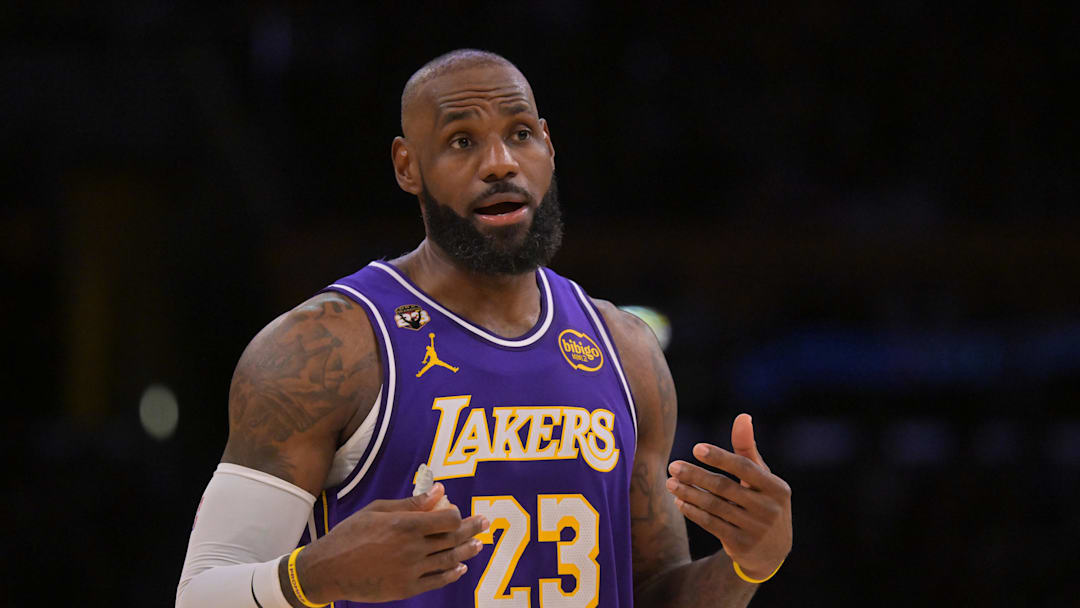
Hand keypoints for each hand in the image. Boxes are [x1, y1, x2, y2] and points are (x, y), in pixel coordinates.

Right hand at [294, 483, 489, 602]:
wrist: (328, 570)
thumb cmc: (350, 534)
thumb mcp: (377, 510)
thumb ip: (412, 503)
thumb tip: (439, 490)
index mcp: (404, 525)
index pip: (446, 518)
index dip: (457, 514)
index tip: (459, 511)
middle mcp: (411, 548)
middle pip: (453, 538)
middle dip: (472, 529)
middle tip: (485, 523)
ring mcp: (411, 570)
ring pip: (449, 559)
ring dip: (467, 551)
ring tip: (478, 544)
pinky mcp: (406, 588)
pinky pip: (437, 581)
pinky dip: (452, 573)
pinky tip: (461, 567)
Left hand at [665, 414, 791, 579]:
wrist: (771, 551)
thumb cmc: (763, 502)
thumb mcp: (762, 478)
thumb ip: (748, 449)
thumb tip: (743, 416)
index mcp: (777, 488)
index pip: (744, 468)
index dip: (720, 458)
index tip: (696, 448)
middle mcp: (769, 509)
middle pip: (725, 488)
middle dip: (696, 475)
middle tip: (672, 466)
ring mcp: (756, 529)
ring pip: (715, 507)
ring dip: (689, 493)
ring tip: (670, 483)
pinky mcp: (742, 546)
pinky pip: (711, 525)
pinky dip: (693, 512)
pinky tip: (679, 501)